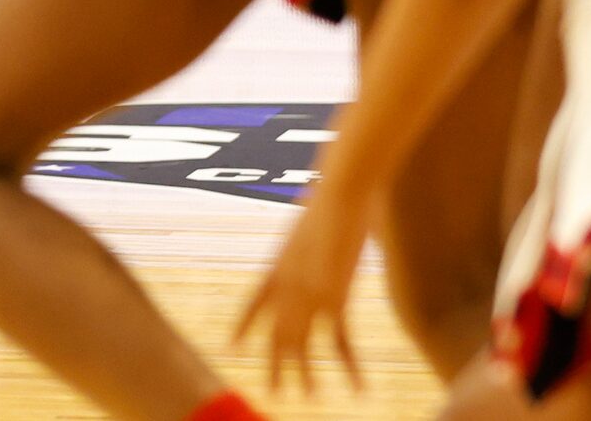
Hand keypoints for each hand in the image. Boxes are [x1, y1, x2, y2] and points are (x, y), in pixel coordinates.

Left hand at [237, 179, 367, 396]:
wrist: (337, 192)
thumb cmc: (328, 194)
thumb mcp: (308, 218)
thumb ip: (307, 234)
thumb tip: (312, 217)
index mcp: (277, 266)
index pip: (252, 304)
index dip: (244, 326)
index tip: (232, 345)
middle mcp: (287, 287)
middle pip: (276, 335)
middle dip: (275, 364)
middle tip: (273, 390)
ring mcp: (308, 296)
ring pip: (302, 346)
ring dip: (305, 375)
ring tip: (306, 397)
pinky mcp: (335, 300)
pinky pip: (341, 343)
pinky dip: (351, 367)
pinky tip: (358, 388)